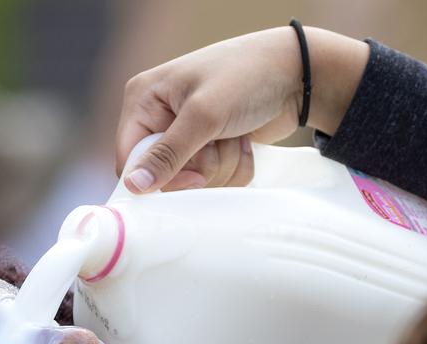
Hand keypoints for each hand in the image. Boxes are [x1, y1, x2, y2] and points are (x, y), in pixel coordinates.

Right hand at [116, 26, 368, 193]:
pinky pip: (216, 180)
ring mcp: (188, 134)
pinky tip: (244, 140)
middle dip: (201, 167)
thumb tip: (133, 186)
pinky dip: (235, 165)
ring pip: (194, 181)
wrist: (297, 74)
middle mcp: (160, 117)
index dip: (160, 176)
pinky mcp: (212, 148)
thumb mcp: (203, 115)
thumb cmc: (246, 77)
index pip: (130, 159)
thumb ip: (167, 154)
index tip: (195, 175)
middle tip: (220, 141)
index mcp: (144, 99)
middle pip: (165, 176)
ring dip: (223, 164)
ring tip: (235, 134)